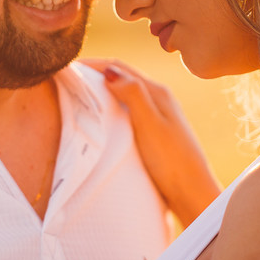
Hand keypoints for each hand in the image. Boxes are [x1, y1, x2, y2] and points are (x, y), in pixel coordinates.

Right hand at [81, 59, 220, 225]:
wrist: (192, 195)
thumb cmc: (172, 162)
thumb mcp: (150, 125)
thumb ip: (133, 95)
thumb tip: (109, 71)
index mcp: (158, 93)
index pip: (119, 68)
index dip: (92, 64)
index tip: (67, 66)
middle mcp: (158, 100)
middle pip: (121, 78)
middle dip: (94, 74)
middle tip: (67, 77)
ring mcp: (156, 117)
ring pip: (123, 95)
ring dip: (101, 90)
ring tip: (77, 94)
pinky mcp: (153, 134)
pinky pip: (126, 112)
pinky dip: (109, 108)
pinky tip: (100, 119)